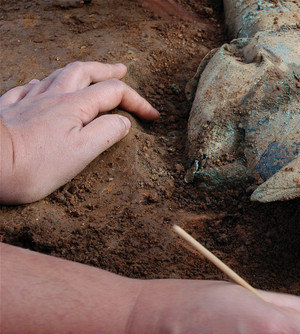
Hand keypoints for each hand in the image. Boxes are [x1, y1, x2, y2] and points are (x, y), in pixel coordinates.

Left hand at [0, 61, 159, 203]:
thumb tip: (123, 122)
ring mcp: (29, 100)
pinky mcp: (9, 109)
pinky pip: (28, 87)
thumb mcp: (83, 153)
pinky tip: (42, 87)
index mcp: (74, 106)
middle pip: (84, 72)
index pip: (114, 92)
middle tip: (122, 70)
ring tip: (89, 75)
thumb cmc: (35, 164)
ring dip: (79, 72)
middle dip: (107, 70)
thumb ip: (107, 132)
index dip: (137, 101)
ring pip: (57, 75)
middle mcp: (52, 96)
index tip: (152, 116)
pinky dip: (43, 83)